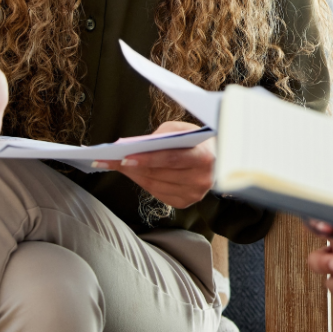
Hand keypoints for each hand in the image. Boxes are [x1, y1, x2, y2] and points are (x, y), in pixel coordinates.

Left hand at [92, 122, 213, 208]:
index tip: (124, 157)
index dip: (147, 158)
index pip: (171, 159)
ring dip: (134, 174)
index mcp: (204, 157)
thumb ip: (164, 135)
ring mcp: (195, 194)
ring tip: (117, 164)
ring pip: (155, 185)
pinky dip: (143, 182)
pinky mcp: (186, 202)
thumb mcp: (185, 129)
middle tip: (110, 160)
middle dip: (132, 166)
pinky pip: (158, 193)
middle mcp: (201, 179)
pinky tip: (134, 172)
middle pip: (159, 174)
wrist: (222, 159)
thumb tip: (137, 145)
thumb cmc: (199, 140)